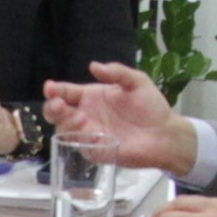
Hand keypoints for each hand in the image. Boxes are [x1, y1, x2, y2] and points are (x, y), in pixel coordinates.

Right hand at [42, 64, 192, 172]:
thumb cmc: (151, 107)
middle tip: (58, 104)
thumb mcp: (137, 82)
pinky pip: (79, 146)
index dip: (55, 90)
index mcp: (91, 97)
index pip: (66, 92)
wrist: (165, 134)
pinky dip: (78, 139)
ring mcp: (89, 134)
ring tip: (79, 117)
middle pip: (58, 112)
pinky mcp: (95, 151)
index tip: (50, 88)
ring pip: (63, 130)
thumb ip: (117, 72)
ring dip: (65, 123)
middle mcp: (86, 115)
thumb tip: (93, 66)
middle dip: (52, 108)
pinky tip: (87, 132)